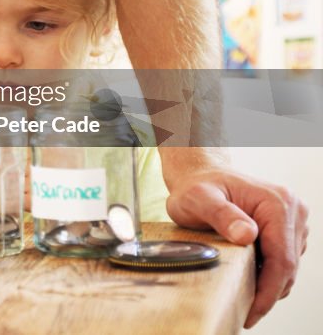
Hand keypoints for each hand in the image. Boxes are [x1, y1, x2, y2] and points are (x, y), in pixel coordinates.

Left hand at [166, 167, 308, 327]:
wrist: (200, 175)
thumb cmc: (196, 186)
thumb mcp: (198, 198)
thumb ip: (220, 215)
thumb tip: (247, 235)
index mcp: (277, 203)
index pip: (282, 259)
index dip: (268, 290)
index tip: (252, 311)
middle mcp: (292, 210)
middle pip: (289, 266)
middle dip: (268, 293)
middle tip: (246, 313)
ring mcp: (293, 219)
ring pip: (288, 265)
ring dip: (269, 284)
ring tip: (244, 298)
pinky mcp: (287, 227)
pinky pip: (283, 258)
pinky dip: (268, 273)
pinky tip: (248, 279)